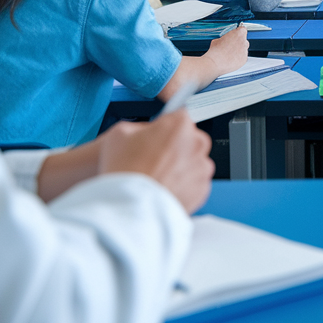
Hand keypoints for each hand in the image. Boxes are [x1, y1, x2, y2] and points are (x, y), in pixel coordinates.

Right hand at [97, 114, 214, 213]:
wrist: (130, 209)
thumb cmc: (124, 172)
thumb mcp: (119, 133)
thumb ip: (138, 127)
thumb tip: (144, 132)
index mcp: (179, 125)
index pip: (178, 113)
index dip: (165, 124)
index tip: (160, 128)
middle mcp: (197, 143)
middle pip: (187, 139)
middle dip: (172, 146)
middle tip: (151, 159)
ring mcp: (202, 168)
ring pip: (191, 162)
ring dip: (178, 167)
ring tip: (155, 178)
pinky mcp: (203, 190)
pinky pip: (193, 183)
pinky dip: (182, 186)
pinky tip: (162, 190)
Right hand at [205, 25, 248, 74]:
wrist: (215, 62)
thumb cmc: (216, 51)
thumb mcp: (218, 39)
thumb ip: (226, 38)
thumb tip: (225, 40)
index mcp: (238, 33)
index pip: (243, 29)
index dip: (238, 32)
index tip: (236, 34)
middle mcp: (244, 41)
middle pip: (244, 40)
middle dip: (239, 42)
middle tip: (231, 45)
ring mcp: (245, 51)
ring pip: (244, 49)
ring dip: (239, 50)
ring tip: (229, 54)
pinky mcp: (244, 59)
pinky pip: (243, 57)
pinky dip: (238, 58)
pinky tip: (231, 59)